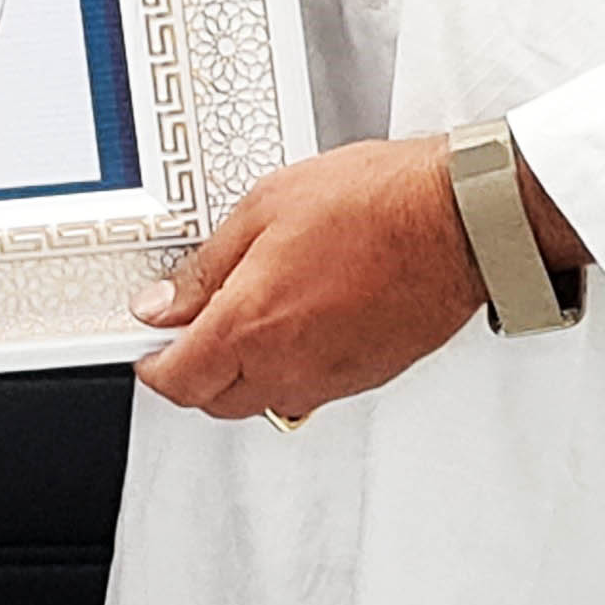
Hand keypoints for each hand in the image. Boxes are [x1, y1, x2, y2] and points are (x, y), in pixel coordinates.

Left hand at [127, 136, 486, 423]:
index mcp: (251, 325)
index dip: (152, 364)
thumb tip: (163, 302)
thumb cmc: (373, 203)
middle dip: (191, 372)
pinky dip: (285, 369)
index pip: (179, 381)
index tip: (148, 341)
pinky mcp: (365, 377)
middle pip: (215, 401)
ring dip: (239, 374)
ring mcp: (331, 378)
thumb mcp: (263, 208)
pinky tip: (292, 322)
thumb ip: (206, 268)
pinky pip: (307, 391)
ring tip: (242, 317)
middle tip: (188, 327)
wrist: (457, 222)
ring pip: (262, 400)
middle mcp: (288, 365)